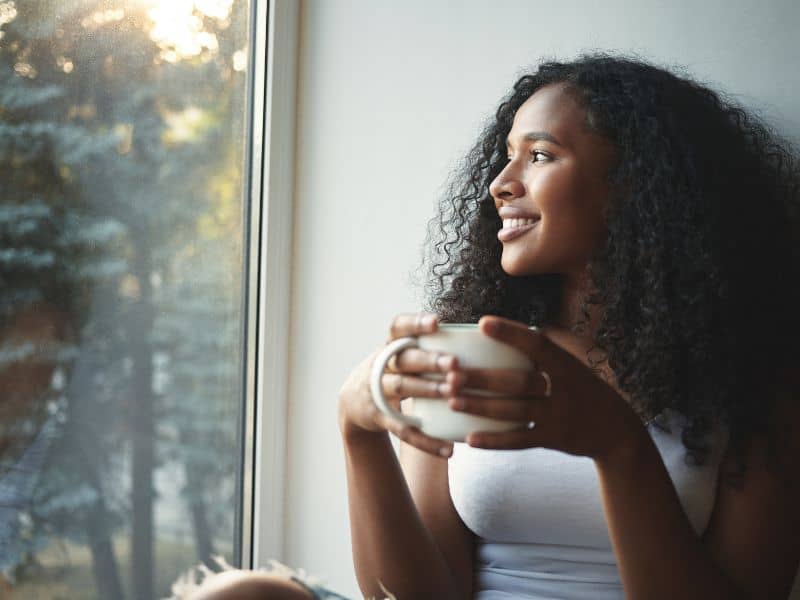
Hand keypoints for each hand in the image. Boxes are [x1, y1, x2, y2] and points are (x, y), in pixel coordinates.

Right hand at [337, 313, 460, 457]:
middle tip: (455, 363)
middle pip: (404, 359)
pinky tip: (449, 449)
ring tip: (453, 393)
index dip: (415, 323)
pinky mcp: (379, 417)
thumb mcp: (400, 354)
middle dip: (429, 360)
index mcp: (389, 345)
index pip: (398, 327)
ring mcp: (377, 390)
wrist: (354, 402)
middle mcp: (381, 365)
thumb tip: (479, 343)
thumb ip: (427, 347)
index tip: (436, 322)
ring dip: (427, 390)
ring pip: (402, 388)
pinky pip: (403, 430)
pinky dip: (426, 441)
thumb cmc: (393, 371)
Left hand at [447, 315, 642, 460]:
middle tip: (451, 374)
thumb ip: (543, 350)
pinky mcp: (553, 440)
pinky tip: (469, 438)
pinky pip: (519, 440)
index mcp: (566, 364)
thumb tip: (500, 327)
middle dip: (483, 378)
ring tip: (452, 401)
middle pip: (518, 382)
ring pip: (514, 412)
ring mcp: (559, 416)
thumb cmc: (581, 389)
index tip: (482, 323)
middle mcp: (564, 389)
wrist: (616, 431)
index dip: (510, 333)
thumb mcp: (571, 365)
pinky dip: (494, 441)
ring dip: (481, 406)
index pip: (536, 344)